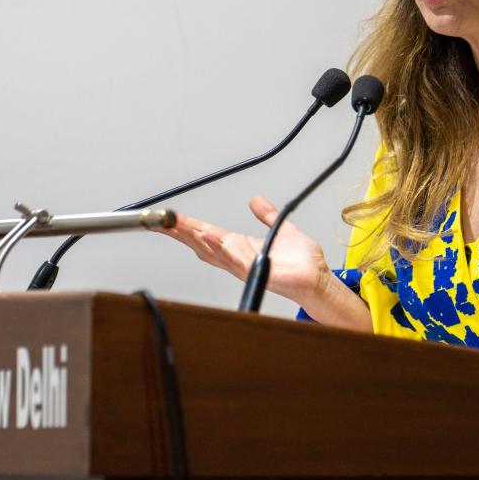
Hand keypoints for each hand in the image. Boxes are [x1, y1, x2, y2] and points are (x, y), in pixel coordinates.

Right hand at [158, 196, 331, 304]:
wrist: (317, 279)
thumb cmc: (301, 262)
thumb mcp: (280, 229)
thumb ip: (267, 215)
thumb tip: (256, 200)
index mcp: (239, 247)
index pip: (206, 234)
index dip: (186, 226)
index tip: (169, 217)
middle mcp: (237, 257)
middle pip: (201, 243)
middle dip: (179, 233)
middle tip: (160, 221)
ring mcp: (244, 266)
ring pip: (212, 251)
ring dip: (194, 239)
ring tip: (177, 226)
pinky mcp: (256, 271)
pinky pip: (233, 260)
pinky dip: (220, 249)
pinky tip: (209, 238)